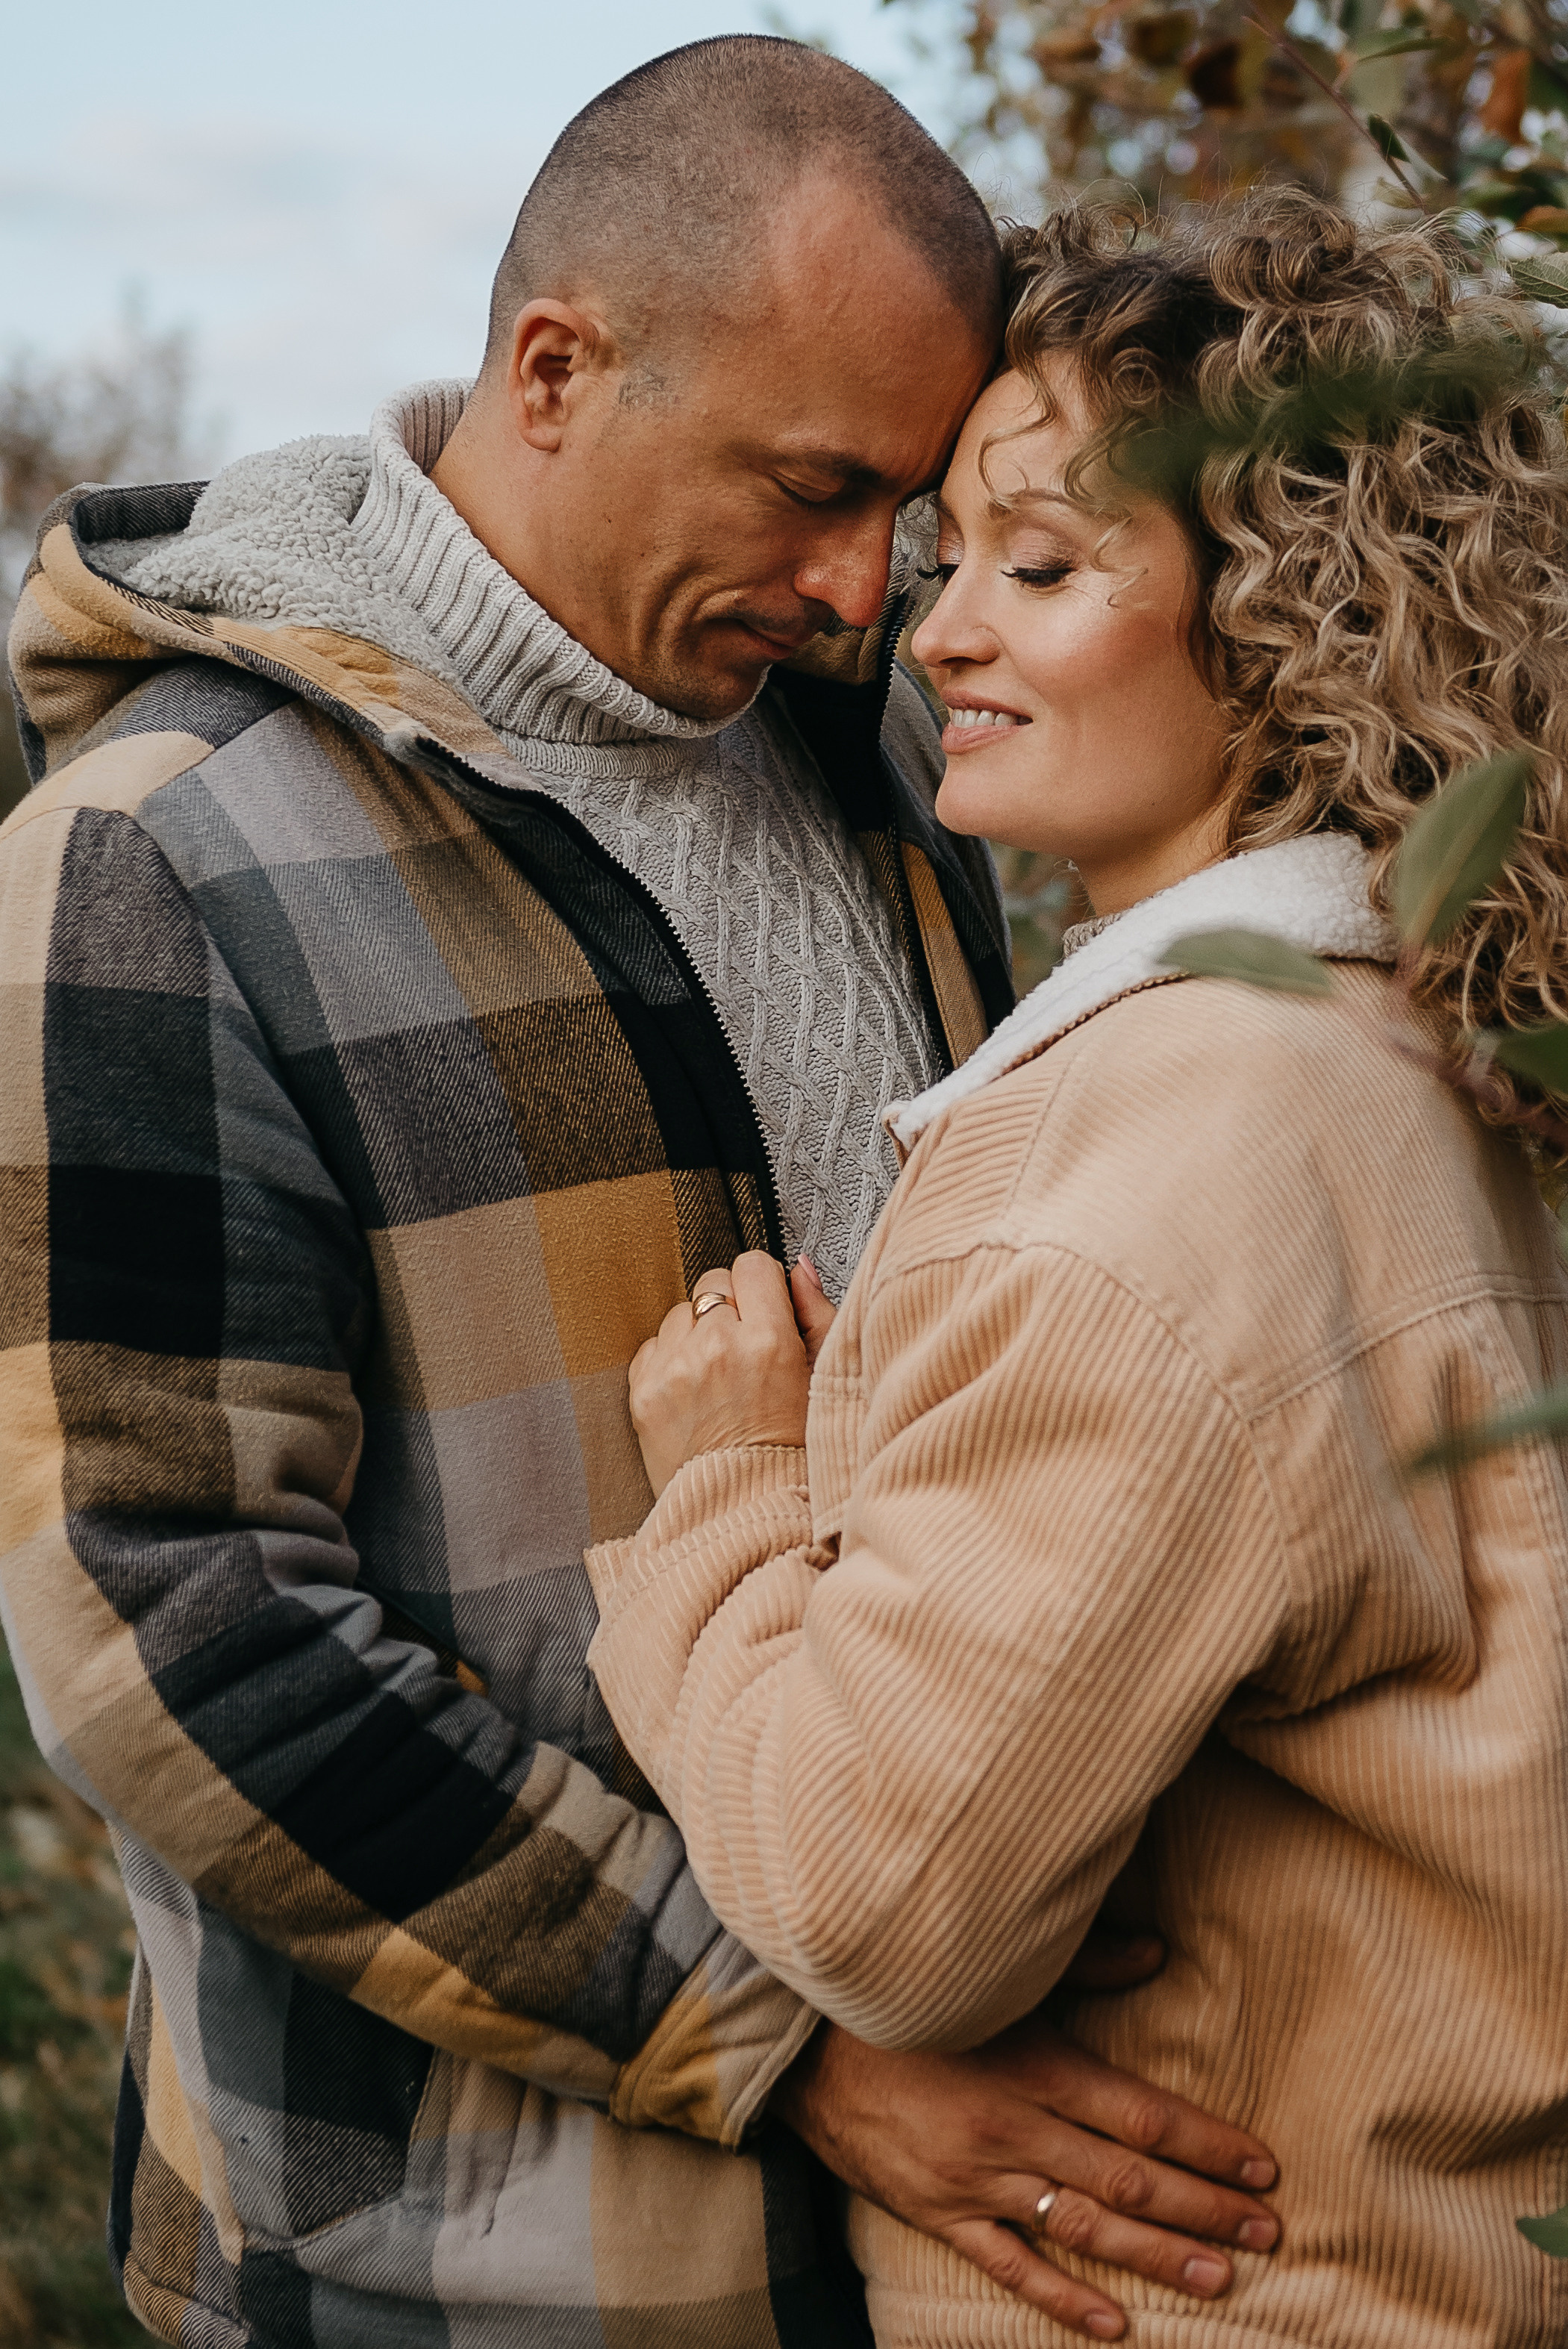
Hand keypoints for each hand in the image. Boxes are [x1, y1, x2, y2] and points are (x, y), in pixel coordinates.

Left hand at [631, 1250, 817, 1496]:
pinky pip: (653, 1346)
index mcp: (770, 1341)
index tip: (766, 1307)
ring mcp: (675, 1370)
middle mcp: (718, 1348)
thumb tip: (799, 1268)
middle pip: (713, 1282)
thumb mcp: (824, 1376)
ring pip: (681, 1314)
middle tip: (744, 1345)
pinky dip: (671, 1362)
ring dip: (698, 1334)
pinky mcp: (644, 1393)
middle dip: (729, 1306)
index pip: (753, 1266)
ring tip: (719, 1376)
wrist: (746, 1508)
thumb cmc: (793, 1448)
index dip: (762, 1285)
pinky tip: (695, 1393)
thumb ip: (816, 1313)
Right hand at [771, 2014, 1278, 2342]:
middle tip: (1269, 2232)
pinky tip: (1116, 2323)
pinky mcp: (939, 2214)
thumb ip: (1083, 1964)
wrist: (807, 2041)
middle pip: (1128, 2178)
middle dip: (1204, 2209)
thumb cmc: (913, 2001)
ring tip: (1221, 2279)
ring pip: (1084, 2226)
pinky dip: (1064, 2299)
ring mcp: (975, 2180)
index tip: (1261, 2167)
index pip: (1141, 2113)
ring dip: (1157, 2257)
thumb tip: (1159, 1952)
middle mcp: (1013, 2129)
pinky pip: (1011, 2266)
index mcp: (1034, 2064)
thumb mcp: (997, 1975)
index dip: (1206, 2143)